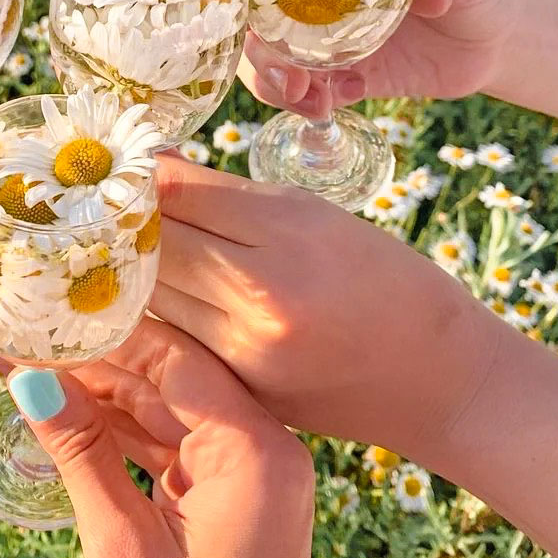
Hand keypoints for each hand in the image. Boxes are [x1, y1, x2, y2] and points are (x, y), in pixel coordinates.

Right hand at [7, 318, 312, 557]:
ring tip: (32, 372)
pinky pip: (172, 449)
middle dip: (96, 365)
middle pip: (172, 381)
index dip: (107, 336)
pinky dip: (122, 437)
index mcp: (260, 452)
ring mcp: (252, 478)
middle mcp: (267, 452)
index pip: (176, 360)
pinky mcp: (232, 503)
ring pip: (168, 413)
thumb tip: (26, 379)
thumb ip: (81, 453)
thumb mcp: (123, 548)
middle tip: (26, 340)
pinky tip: (69, 416)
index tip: (48, 316)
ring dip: (101, 399)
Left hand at [149, 157, 501, 469]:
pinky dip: (163, 311)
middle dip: (134, 220)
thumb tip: (158, 168)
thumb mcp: (317, 214)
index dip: (145, 177)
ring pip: (153, 293)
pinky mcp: (238, 392)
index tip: (125, 165)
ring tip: (135, 244)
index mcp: (289, 233)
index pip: (181, 193)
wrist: (439, 379)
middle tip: (118, 204)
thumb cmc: (385, 279)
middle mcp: (260, 295)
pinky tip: (166, 291)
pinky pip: (174, 336)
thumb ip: (229, 195)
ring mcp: (245, 353)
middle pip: (158, 244)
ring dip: (141, 267)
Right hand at [240, 0, 517, 116]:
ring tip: (315, 104)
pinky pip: (319, 94)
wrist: (504, 31)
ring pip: (280, 68)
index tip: (251, 23)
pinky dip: (319, 102)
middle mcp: (319, 1)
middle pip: (260, 29)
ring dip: (281, 89)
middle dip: (262, 60)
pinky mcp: (355, 78)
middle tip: (291, 84)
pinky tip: (348, 99)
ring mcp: (333, 42)